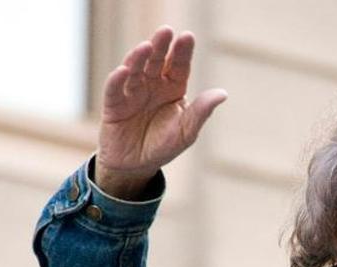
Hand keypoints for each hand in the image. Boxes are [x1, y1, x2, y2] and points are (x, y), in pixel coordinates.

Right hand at [96, 26, 227, 198]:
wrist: (137, 166)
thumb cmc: (164, 146)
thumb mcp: (187, 131)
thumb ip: (201, 112)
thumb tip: (223, 93)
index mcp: (173, 88)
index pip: (179, 66)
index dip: (182, 52)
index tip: (187, 36)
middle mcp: (152, 85)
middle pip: (156, 61)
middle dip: (161, 46)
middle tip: (166, 31)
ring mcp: (132, 92)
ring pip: (135, 70)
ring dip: (139, 58)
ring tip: (146, 47)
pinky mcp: (114, 105)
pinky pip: (115, 90)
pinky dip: (117, 80)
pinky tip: (123, 71)